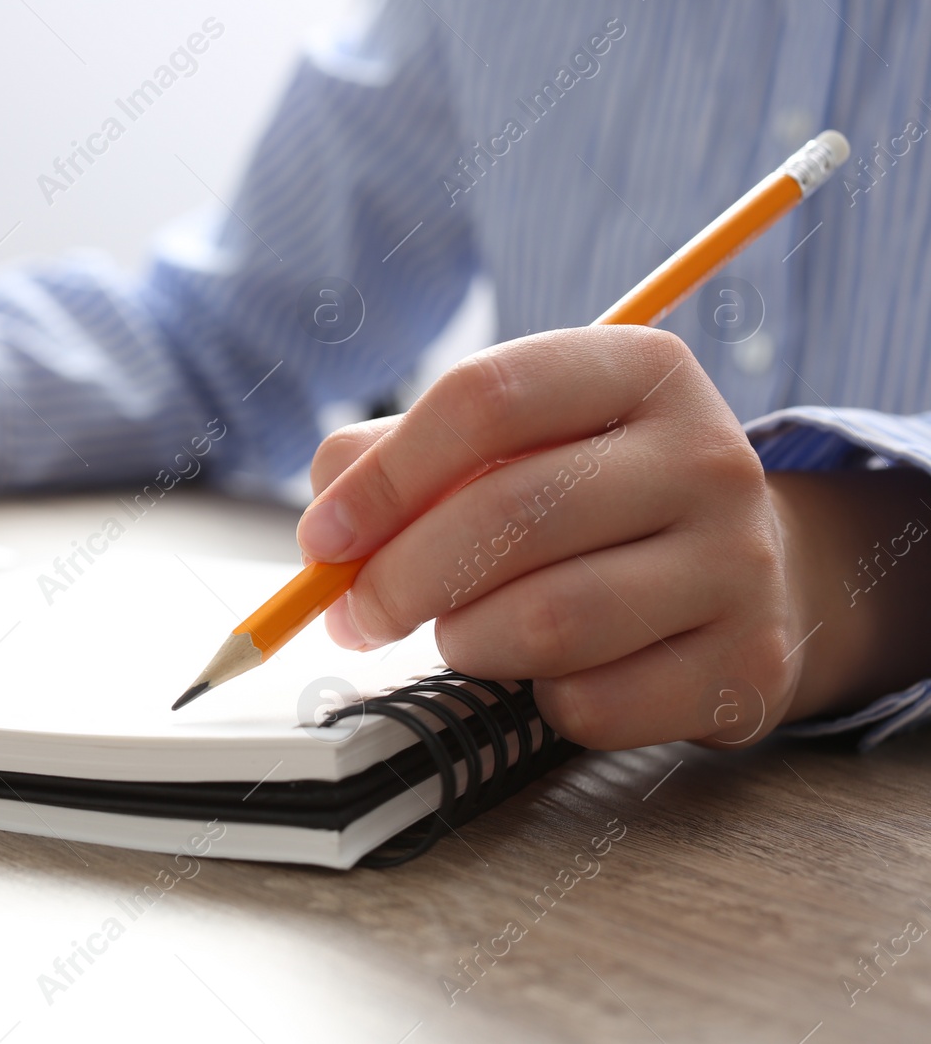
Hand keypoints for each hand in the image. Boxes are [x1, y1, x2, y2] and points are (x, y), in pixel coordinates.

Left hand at [298, 327, 930, 749]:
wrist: (739, 573)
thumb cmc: (581, 501)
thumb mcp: (505, 443)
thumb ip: (393, 461)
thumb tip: (328, 533)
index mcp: (637, 369)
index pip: (487, 396)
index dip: (385, 476)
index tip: (323, 540)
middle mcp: (706, 455)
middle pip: (506, 513)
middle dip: (398, 580)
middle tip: (357, 616)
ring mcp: (740, 563)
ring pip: (548, 622)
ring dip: (467, 642)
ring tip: (462, 633)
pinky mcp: (749, 668)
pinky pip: (593, 705)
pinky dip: (539, 702)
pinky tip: (549, 676)